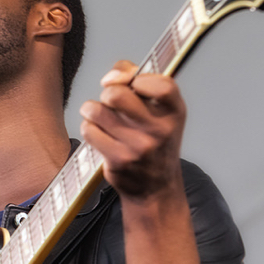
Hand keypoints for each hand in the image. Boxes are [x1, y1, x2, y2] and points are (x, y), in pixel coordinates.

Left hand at [79, 60, 186, 201]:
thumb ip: (140, 81)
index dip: (139, 78)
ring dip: (92, 110)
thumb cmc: (156, 142)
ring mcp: (138, 147)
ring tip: (100, 116)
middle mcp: (159, 130)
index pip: (161, 84)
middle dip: (108, 93)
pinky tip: (100, 135)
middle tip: (112, 102)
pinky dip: (90, 129)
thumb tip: (112, 75)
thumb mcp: (161, 110)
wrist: (156, 188)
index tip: (133, 84)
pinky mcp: (118, 160)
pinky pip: (89, 130)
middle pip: (115, 94)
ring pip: (96, 110)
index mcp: (174, 112)